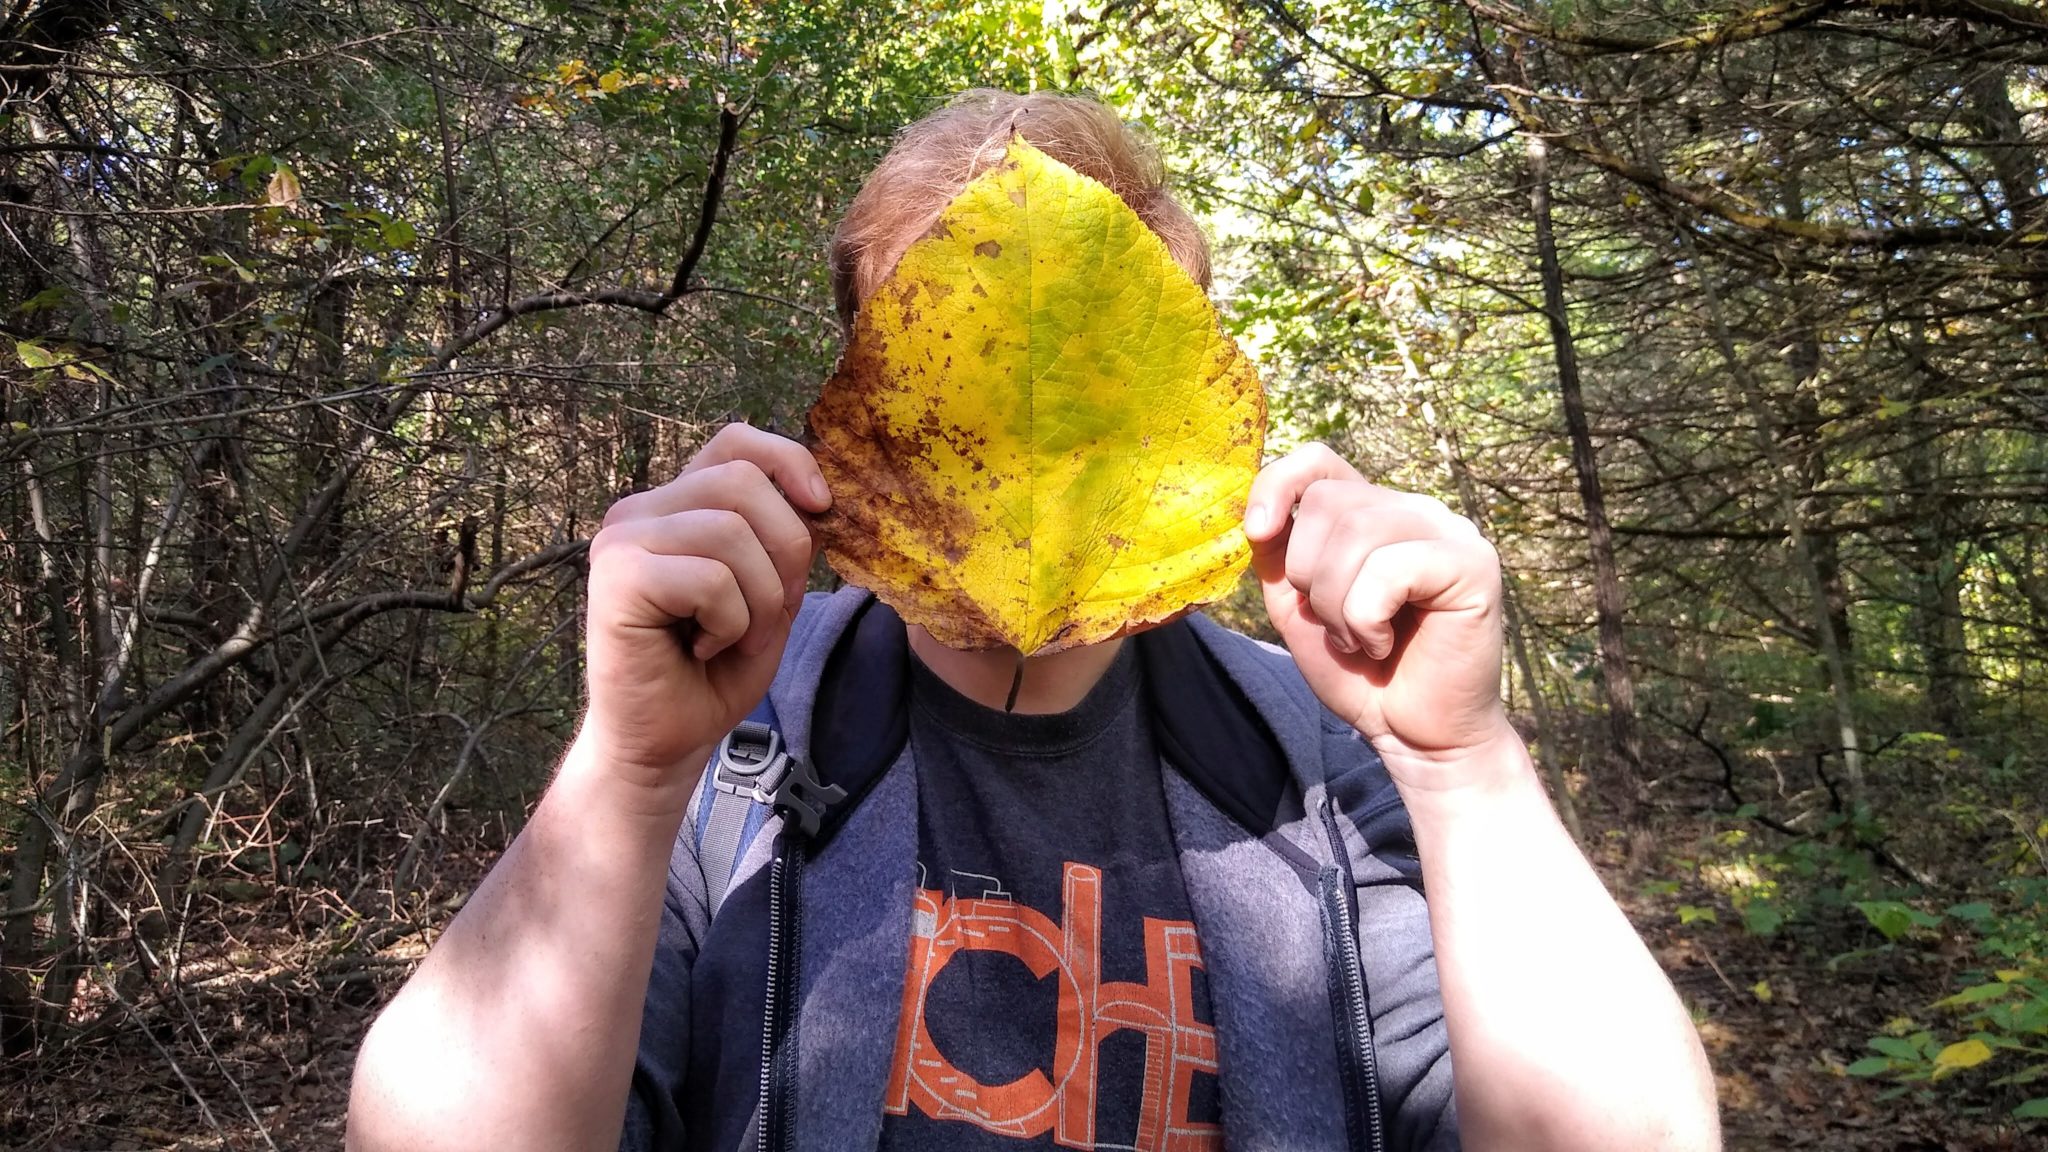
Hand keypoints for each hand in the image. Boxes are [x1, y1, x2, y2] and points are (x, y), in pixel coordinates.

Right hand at [583, 424, 829, 789]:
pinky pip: (711, 578)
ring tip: (732, 638)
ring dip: (759, 600)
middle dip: (786, 551)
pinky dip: (730, 623)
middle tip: (768, 612)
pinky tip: (703, 649)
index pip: (737, 441)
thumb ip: (784, 541)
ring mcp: (622, 540)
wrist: (662, 743)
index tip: (822, 509)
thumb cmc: (712, 673)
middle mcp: (640, 510)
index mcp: (676, 505)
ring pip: (733, 532)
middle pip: (745, 482)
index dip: (789, 461)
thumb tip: (818, 500)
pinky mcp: (617, 578)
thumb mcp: (768, 595)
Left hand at [1245, 445, 1513, 786]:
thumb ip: (1277, 553)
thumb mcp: (1298, 605)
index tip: (1258, 534)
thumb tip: (1254, 511)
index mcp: (1374, 511)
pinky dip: (1366, 619)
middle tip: (1337, 625)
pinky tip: (1383, 645)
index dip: (1277, 486)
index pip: (1318, 459)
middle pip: (1326, 502)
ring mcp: (1450, 532)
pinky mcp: (1473, 565)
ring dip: (1337, 606)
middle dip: (1308, 577)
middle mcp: (1415, 509)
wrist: (1414, 735)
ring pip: (1354, 534)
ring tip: (1360, 640)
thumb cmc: (1359, 672)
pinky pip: (1388, 570)